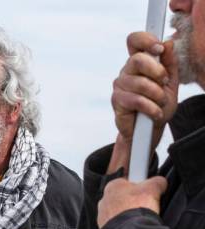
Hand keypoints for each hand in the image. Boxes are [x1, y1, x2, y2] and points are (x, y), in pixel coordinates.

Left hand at [97, 176, 166, 227]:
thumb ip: (157, 182)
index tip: (147, 192)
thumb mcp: (153, 187)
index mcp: (113, 185)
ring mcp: (103, 214)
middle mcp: (104, 199)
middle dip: (134, 202)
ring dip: (129, 214)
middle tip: (145, 206)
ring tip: (140, 218)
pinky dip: (125, 224)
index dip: (140, 188)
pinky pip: (117, 223)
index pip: (127, 182)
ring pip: (119, 212)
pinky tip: (134, 226)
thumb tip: (160, 182)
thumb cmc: (137, 206)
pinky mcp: (105, 226)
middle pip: (123, 198)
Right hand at [109, 32, 178, 173]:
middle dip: (156, 71)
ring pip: (140, 83)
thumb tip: (168, 43)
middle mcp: (127, 71)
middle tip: (164, 81)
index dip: (145, 40)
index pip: (135, 41)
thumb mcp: (171, 82)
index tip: (159, 48)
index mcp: (140, 62)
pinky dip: (151, 108)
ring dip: (157, 95)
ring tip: (160, 103)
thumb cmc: (159, 103)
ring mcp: (120, 85)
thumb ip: (170, 63)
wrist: (150, 128)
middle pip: (137, 59)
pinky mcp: (117, 101)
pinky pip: (137, 100)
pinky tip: (155, 112)